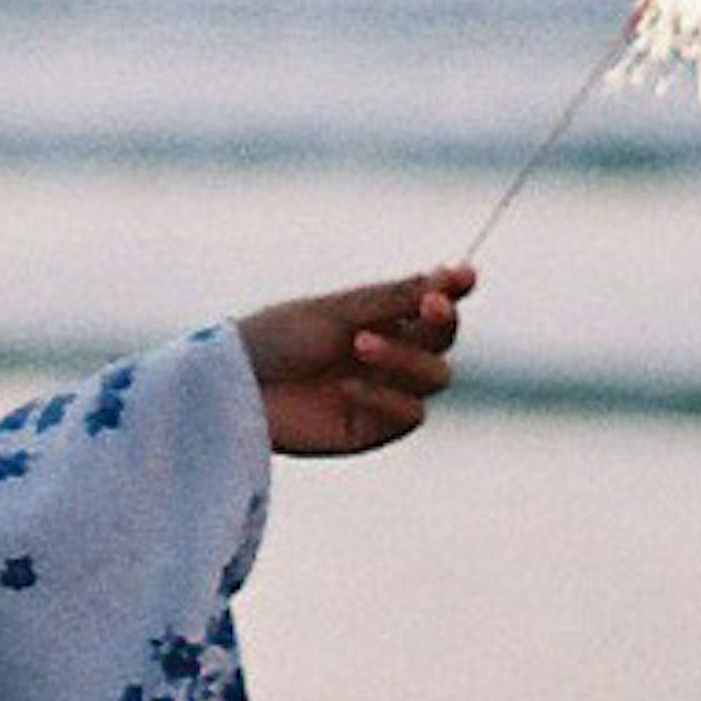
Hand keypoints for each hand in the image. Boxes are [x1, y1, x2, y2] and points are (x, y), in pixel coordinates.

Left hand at [237, 267, 473, 457]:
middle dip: (441, 322)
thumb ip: (399, 297)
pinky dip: (386, 397)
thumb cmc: (281, 336)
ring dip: (406, 358)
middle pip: (444, 339)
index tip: (463, 277)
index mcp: (383, 316)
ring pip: (436, 377)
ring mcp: (387, 391)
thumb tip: (463, 271)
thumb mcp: (341, 310)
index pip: (435, 301)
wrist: (237, 386)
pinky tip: (347, 388)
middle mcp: (392, 352)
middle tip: (431, 306)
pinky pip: (411, 415)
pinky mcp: (375, 428)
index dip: (454, 290)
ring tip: (361, 344)